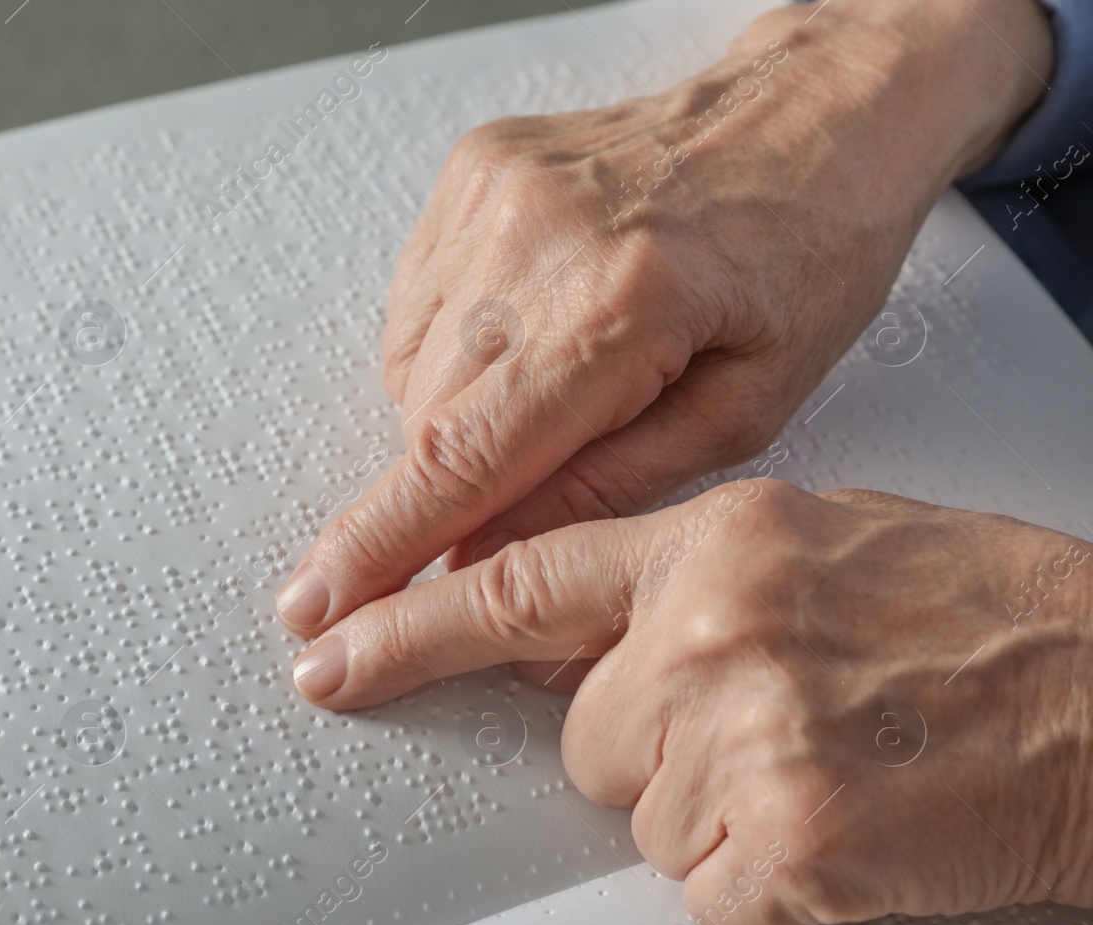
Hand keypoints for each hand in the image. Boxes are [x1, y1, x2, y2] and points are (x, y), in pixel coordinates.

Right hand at [275, 0, 1051, 636]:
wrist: (809, 113)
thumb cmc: (806, 253)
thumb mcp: (746, 407)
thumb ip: (604, 489)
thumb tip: (485, 557)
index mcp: (623, 302)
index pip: (464, 457)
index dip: (382, 544)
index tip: (320, 607)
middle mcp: (539, 236)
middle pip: (426, 420)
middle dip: (455, 487)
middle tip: (535, 480)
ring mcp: (494, 193)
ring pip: (412, 368)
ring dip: (460, 415)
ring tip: (562, 381)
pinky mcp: (471, 172)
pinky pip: (417, 305)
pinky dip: (456, 348)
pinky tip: (535, 330)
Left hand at [290, 479, 1092, 924]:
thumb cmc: (983, 619)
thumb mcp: (815, 544)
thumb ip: (674, 582)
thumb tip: (563, 645)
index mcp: (714, 539)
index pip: (515, 584)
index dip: (406, 630)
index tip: (326, 655)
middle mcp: (711, 626)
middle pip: (584, 738)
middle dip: (654, 750)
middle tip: (782, 723)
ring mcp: (747, 731)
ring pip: (643, 821)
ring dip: (721, 816)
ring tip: (832, 765)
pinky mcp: (793, 839)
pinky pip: (711, 894)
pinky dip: (772, 884)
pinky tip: (854, 829)